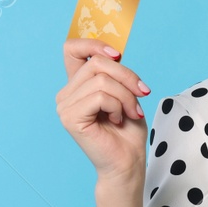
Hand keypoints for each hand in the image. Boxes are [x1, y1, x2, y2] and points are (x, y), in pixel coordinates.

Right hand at [56, 38, 149, 182]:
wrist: (127, 161)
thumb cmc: (127, 130)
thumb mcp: (125, 92)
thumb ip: (115, 72)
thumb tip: (115, 53)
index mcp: (77, 85)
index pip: (72, 49)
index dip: (94, 45)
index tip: (118, 56)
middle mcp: (66, 94)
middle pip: (96, 63)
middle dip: (127, 77)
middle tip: (142, 94)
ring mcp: (65, 106)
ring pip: (102, 80)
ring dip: (126, 96)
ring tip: (131, 112)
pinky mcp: (70, 118)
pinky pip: (100, 97)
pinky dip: (118, 106)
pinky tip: (119, 120)